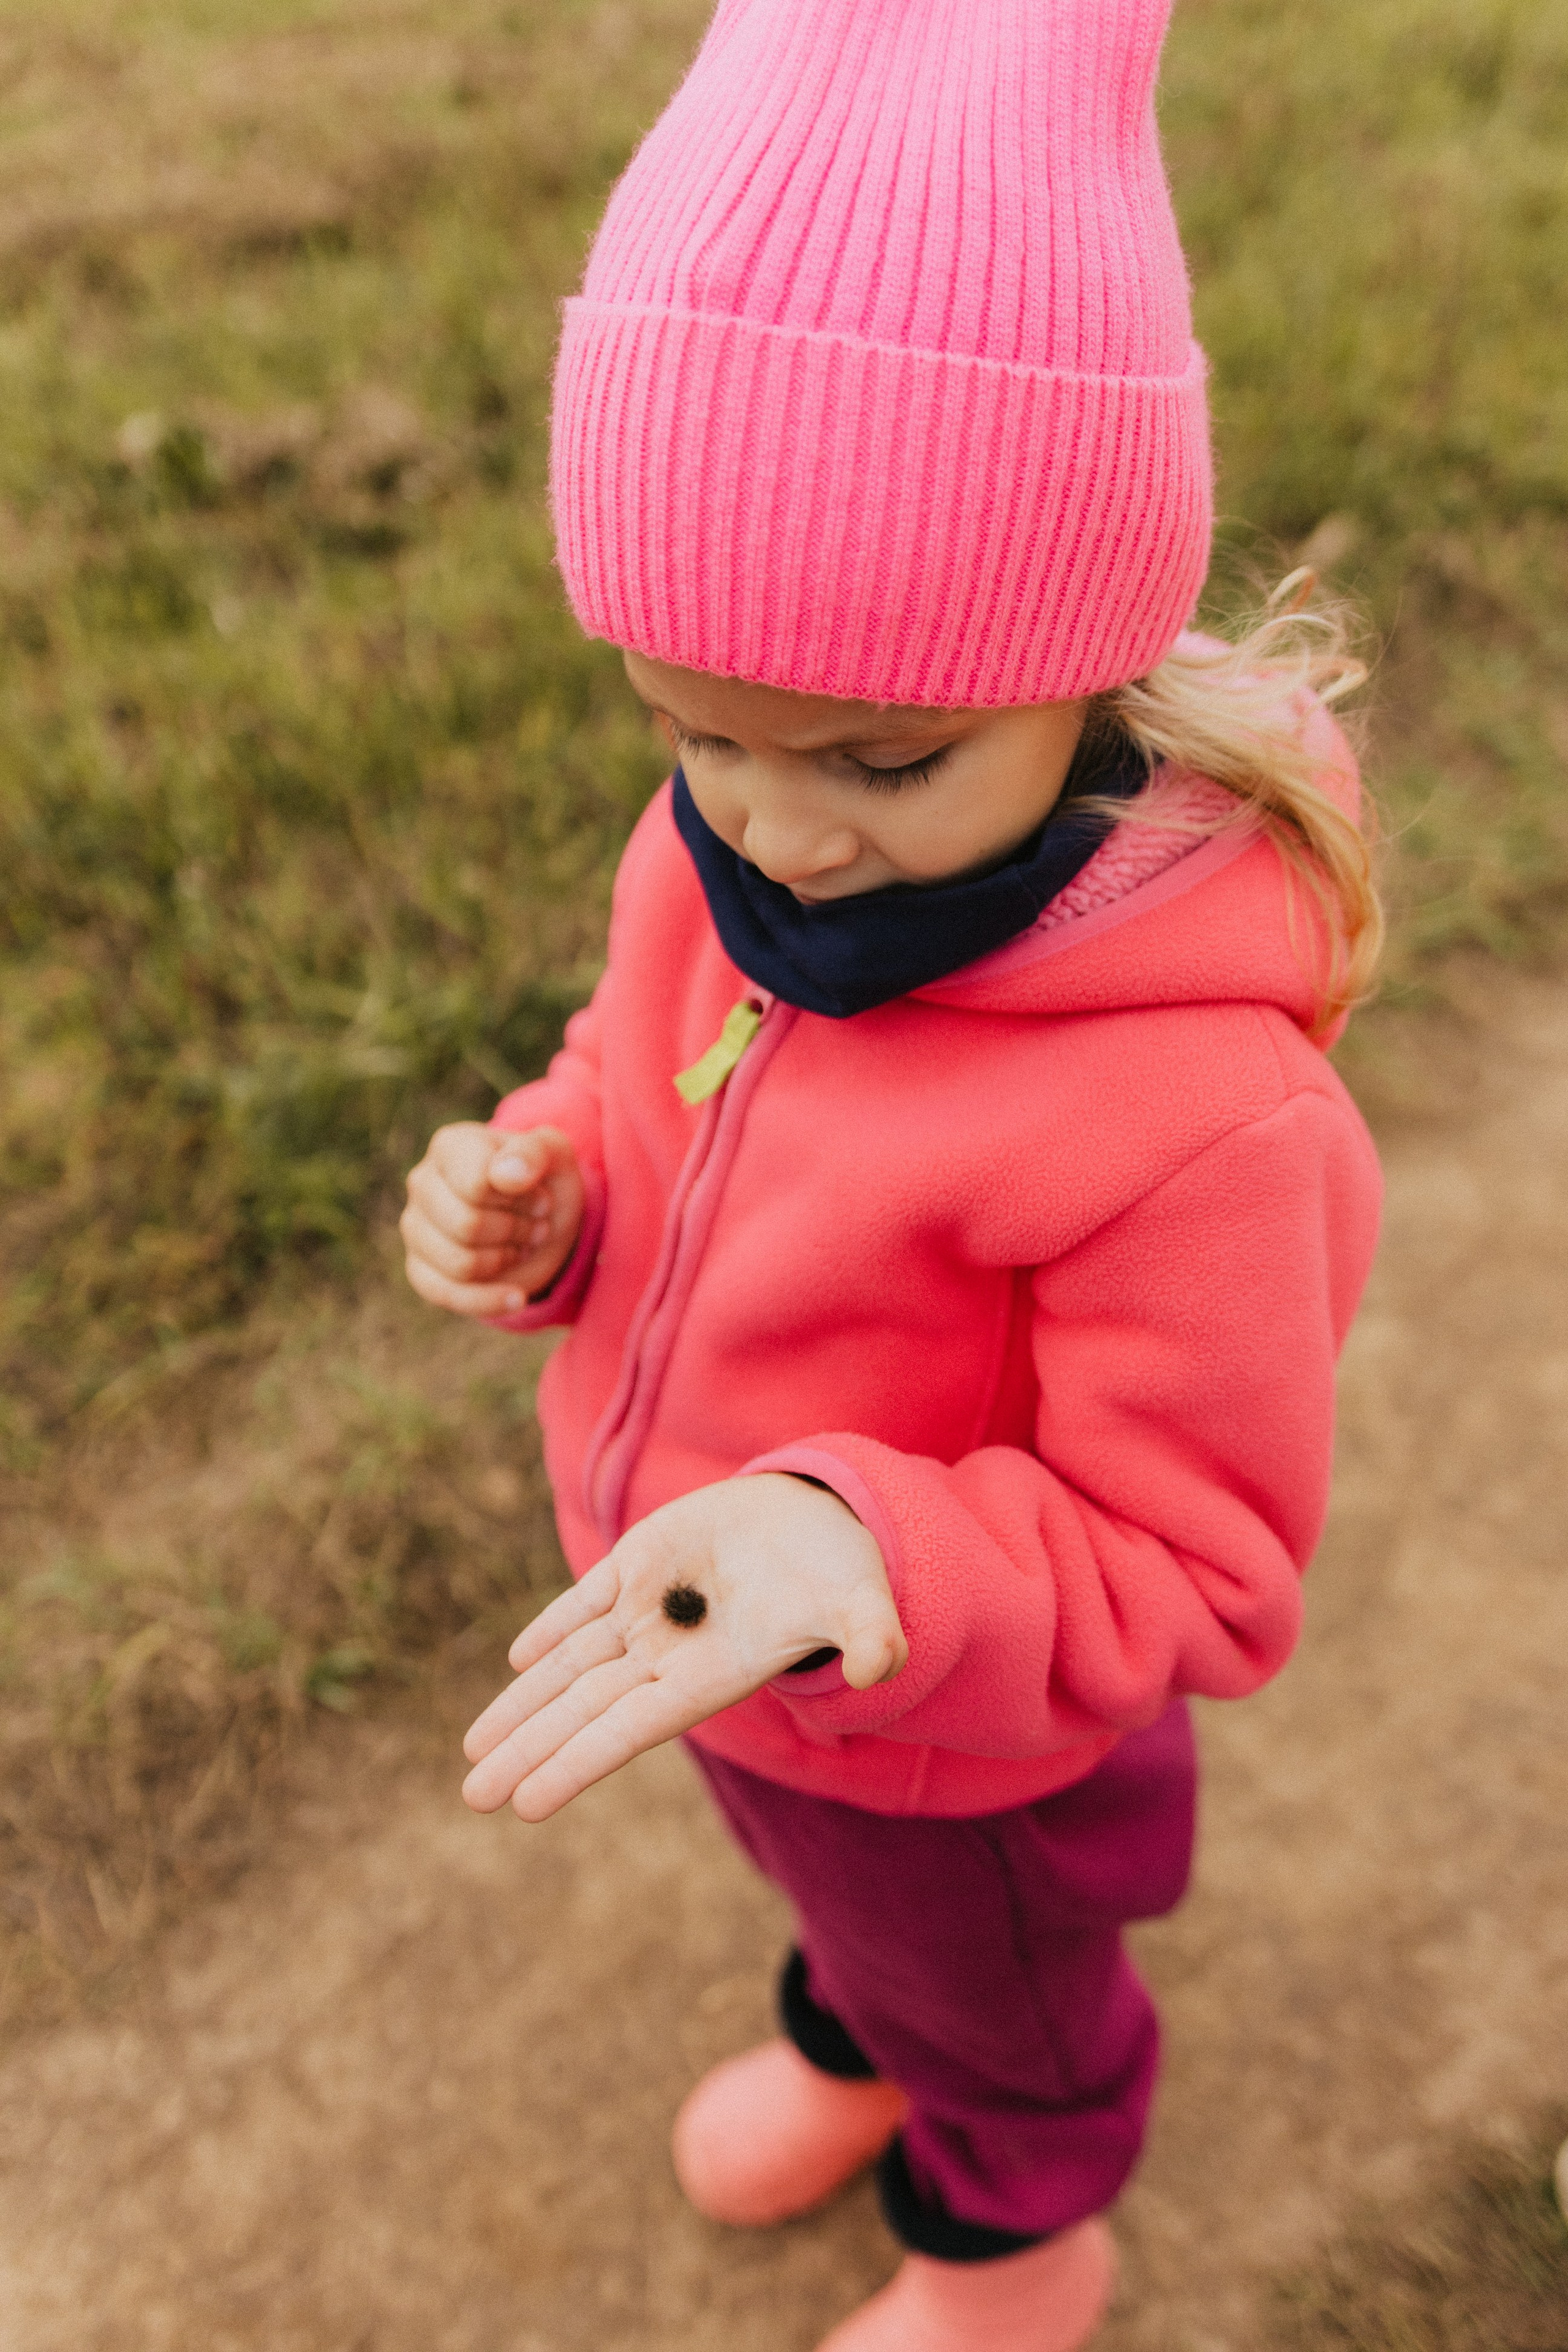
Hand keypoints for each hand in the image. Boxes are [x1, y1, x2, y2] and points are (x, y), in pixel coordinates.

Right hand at [401, 1122, 583, 1317]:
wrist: (542, 1219)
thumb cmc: (543, 1181)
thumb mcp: (553, 1155)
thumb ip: (533, 1153)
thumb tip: (505, 1175)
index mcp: (449, 1146)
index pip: (476, 1185)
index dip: (520, 1199)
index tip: (541, 1197)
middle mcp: (422, 1183)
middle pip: (467, 1226)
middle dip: (516, 1231)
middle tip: (536, 1224)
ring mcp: (415, 1229)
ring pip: (460, 1264)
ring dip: (506, 1259)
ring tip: (522, 1243)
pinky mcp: (420, 1270)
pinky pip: (449, 1296)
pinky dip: (491, 1301)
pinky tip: (517, 1296)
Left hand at [461, 1475, 907, 1820]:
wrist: (825, 1519)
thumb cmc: (843, 1574)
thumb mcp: (861, 1603)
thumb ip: (868, 1637)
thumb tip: (876, 1666)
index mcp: (710, 1676)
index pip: (628, 1728)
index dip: (576, 1762)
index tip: (524, 1805)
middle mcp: (670, 1654)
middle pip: (583, 1707)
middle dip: (527, 1748)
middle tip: (472, 1796)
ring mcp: (651, 1610)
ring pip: (571, 1664)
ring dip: (522, 1701)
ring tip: (472, 1748)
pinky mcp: (640, 1563)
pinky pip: (585, 1603)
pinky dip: (551, 1628)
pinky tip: (519, 1656)